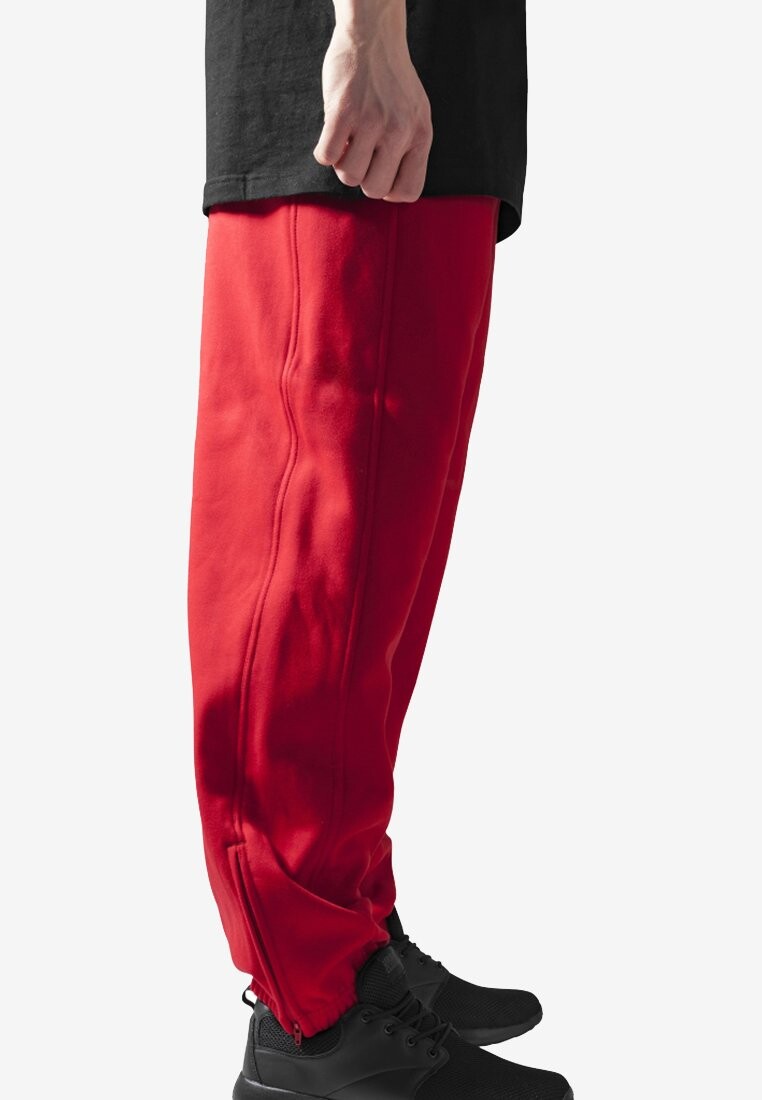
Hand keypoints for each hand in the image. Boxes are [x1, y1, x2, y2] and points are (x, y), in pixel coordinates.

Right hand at [314, 0, 432, 202]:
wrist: (373, 36)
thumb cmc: (391, 82)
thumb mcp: (414, 115)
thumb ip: (408, 150)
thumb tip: (388, 191)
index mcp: (421, 136)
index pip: (407, 192)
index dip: (388, 190)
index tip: (379, 172)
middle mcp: (400, 131)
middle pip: (374, 189)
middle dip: (362, 177)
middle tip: (359, 153)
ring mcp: (371, 121)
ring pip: (348, 176)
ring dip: (341, 163)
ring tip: (347, 139)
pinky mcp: (343, 111)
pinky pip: (326, 156)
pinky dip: (324, 151)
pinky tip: (331, 134)